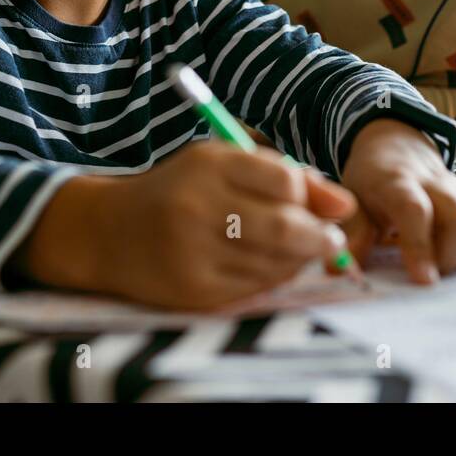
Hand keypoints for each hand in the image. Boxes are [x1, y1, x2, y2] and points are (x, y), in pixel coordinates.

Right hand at [98, 140, 356, 309]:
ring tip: (293, 250)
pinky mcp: (194, 290)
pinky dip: (273, 279)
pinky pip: (256, 289)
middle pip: (286, 228)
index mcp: (208, 165)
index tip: (320, 205)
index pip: (285, 181)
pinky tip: (265, 267)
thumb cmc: (180, 190)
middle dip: (321, 237)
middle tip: (332, 240)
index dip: (311, 196)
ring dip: (298, 260)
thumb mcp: (223, 165)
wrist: (110, 233)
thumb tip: (345, 203)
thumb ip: (284, 176)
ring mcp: (194, 252)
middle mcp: (198, 207)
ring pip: (276, 264)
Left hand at [339, 118, 455, 284]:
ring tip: (443, 262)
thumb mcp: (352, 200)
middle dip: (450, 260)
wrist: (396, 147)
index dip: (420, 246)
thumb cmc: (372, 180)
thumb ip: (352, 234)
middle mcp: (438, 185)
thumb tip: (342, 269)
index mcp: (399, 183)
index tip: (424, 281)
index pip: (416, 211)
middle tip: (427, 272)